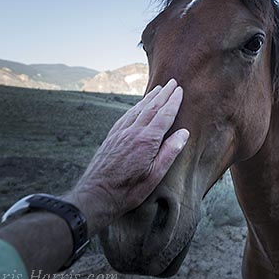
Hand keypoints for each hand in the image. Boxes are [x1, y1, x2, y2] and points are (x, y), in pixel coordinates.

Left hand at [64, 79, 188, 235]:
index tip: (180, 91)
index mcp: (147, 141)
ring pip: (138, 109)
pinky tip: (139, 106)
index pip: (164, 115)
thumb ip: (169, 152)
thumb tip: (183, 133)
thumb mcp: (155, 176)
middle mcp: (133, 132)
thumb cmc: (128, 190)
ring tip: (158, 89)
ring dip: (150, 97)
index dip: (173, 102)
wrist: (95, 195)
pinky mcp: (112, 137)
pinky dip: (136, 107)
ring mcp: (120, 133)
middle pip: (151, 107)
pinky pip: (127, 116)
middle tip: (173, 82)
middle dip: (163, 94)